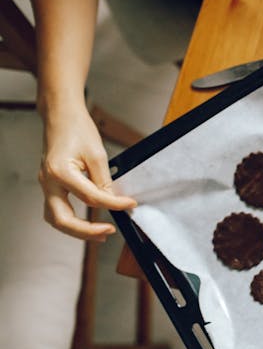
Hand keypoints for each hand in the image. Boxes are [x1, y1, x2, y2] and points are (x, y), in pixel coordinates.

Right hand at [39, 102, 136, 240]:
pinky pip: (56, 209)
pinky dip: (71, 219)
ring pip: (55, 219)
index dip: (114, 204)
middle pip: (62, 219)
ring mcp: (47, 185)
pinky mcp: (50, 185)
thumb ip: (104, 180)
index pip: (91, 198)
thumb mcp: (97, 153)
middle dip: (86, 231)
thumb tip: (112, 200)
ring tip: (99, 232)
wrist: (61, 116)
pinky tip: (88, 221)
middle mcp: (48, 181)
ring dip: (76, 230)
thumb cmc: (77, 129)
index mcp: (60, 172)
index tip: (130, 204)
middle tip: (108, 232)